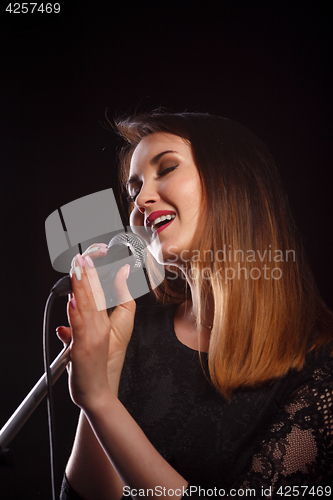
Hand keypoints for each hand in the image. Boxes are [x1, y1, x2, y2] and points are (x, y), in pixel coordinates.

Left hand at [57, 249, 135, 408]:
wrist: (96, 394)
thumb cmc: (91, 370)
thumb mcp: (81, 348)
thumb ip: (72, 334)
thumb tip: (61, 327)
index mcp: (100, 325)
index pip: (97, 295)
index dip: (91, 277)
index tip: (85, 261)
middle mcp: (99, 328)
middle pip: (94, 296)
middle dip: (87, 274)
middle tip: (82, 256)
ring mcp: (93, 337)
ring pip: (88, 306)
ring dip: (82, 286)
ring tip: (79, 268)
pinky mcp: (85, 347)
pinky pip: (81, 326)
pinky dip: (77, 311)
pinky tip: (74, 299)